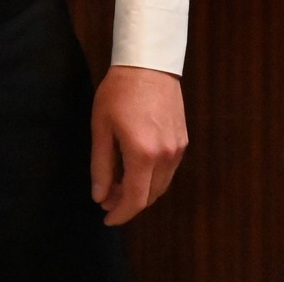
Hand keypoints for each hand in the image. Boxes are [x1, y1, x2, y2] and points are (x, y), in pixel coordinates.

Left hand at [90, 65, 186, 225]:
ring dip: (141, 191)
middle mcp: (166, 156)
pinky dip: (152, 178)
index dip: (120, 213)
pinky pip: (168, 171)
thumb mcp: (101, 127)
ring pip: (160, 186)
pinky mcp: (183, 141)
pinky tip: (135, 169)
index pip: (135, 199)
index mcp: (143, 154)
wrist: (148, 65)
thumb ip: (101, 165)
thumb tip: (100, 196)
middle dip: (127, 203)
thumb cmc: (118, 92)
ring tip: (117, 185)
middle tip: (106, 199)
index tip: (106, 219)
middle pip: (150, 196)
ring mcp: (178, 149)